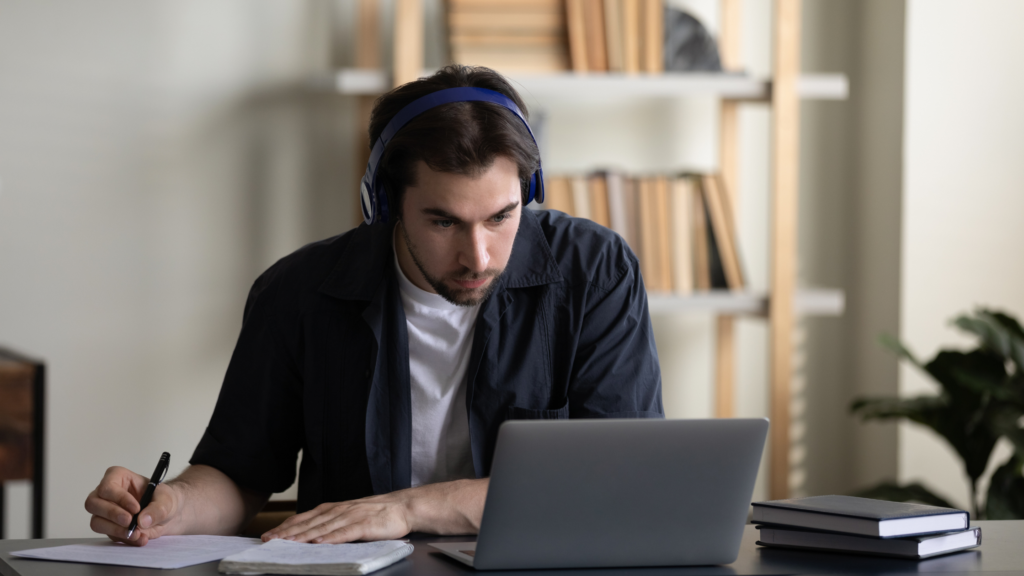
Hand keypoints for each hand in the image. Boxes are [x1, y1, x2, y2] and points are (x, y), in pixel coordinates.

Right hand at [84, 466, 181, 545]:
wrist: (168, 515)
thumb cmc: (164, 499)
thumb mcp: (166, 500)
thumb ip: (157, 508)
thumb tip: (142, 520)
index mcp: (118, 477)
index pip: (108, 487)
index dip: (119, 498)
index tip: (136, 508)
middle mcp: (106, 494)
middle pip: (93, 504)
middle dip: (112, 514)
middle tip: (130, 522)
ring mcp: (104, 512)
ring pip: (96, 522)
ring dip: (116, 530)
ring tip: (137, 533)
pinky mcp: (109, 527)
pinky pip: (110, 535)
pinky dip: (125, 539)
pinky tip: (140, 538)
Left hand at [262, 492, 412, 543]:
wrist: (404, 507)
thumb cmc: (377, 513)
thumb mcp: (350, 514)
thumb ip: (332, 522)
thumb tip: (311, 534)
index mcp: (335, 508)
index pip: (305, 517)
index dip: (287, 526)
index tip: (270, 534)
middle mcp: (340, 510)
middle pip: (309, 522)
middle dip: (288, 532)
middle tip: (269, 540)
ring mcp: (352, 517)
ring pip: (323, 528)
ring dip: (304, 536)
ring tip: (288, 542)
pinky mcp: (365, 525)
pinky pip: (345, 533)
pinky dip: (331, 538)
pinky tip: (320, 543)